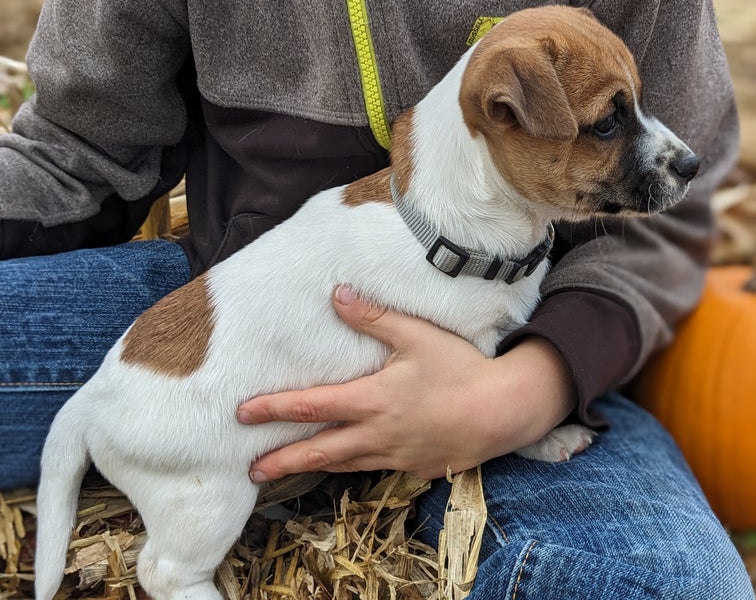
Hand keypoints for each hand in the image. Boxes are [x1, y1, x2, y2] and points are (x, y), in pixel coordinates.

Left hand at [237, 285, 575, 480]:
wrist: (503, 413)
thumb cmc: (461, 370)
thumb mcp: (418, 336)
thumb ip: (375, 318)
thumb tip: (338, 294)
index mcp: (372, 400)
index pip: (311, 407)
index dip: (274, 409)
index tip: (243, 414)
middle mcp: (376, 434)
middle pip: (318, 452)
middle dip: (281, 461)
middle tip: (250, 471)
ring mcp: (395, 456)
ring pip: (343, 465)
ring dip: (312, 467)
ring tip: (286, 472)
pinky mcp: (414, 468)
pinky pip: (377, 469)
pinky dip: (354, 467)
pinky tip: (349, 464)